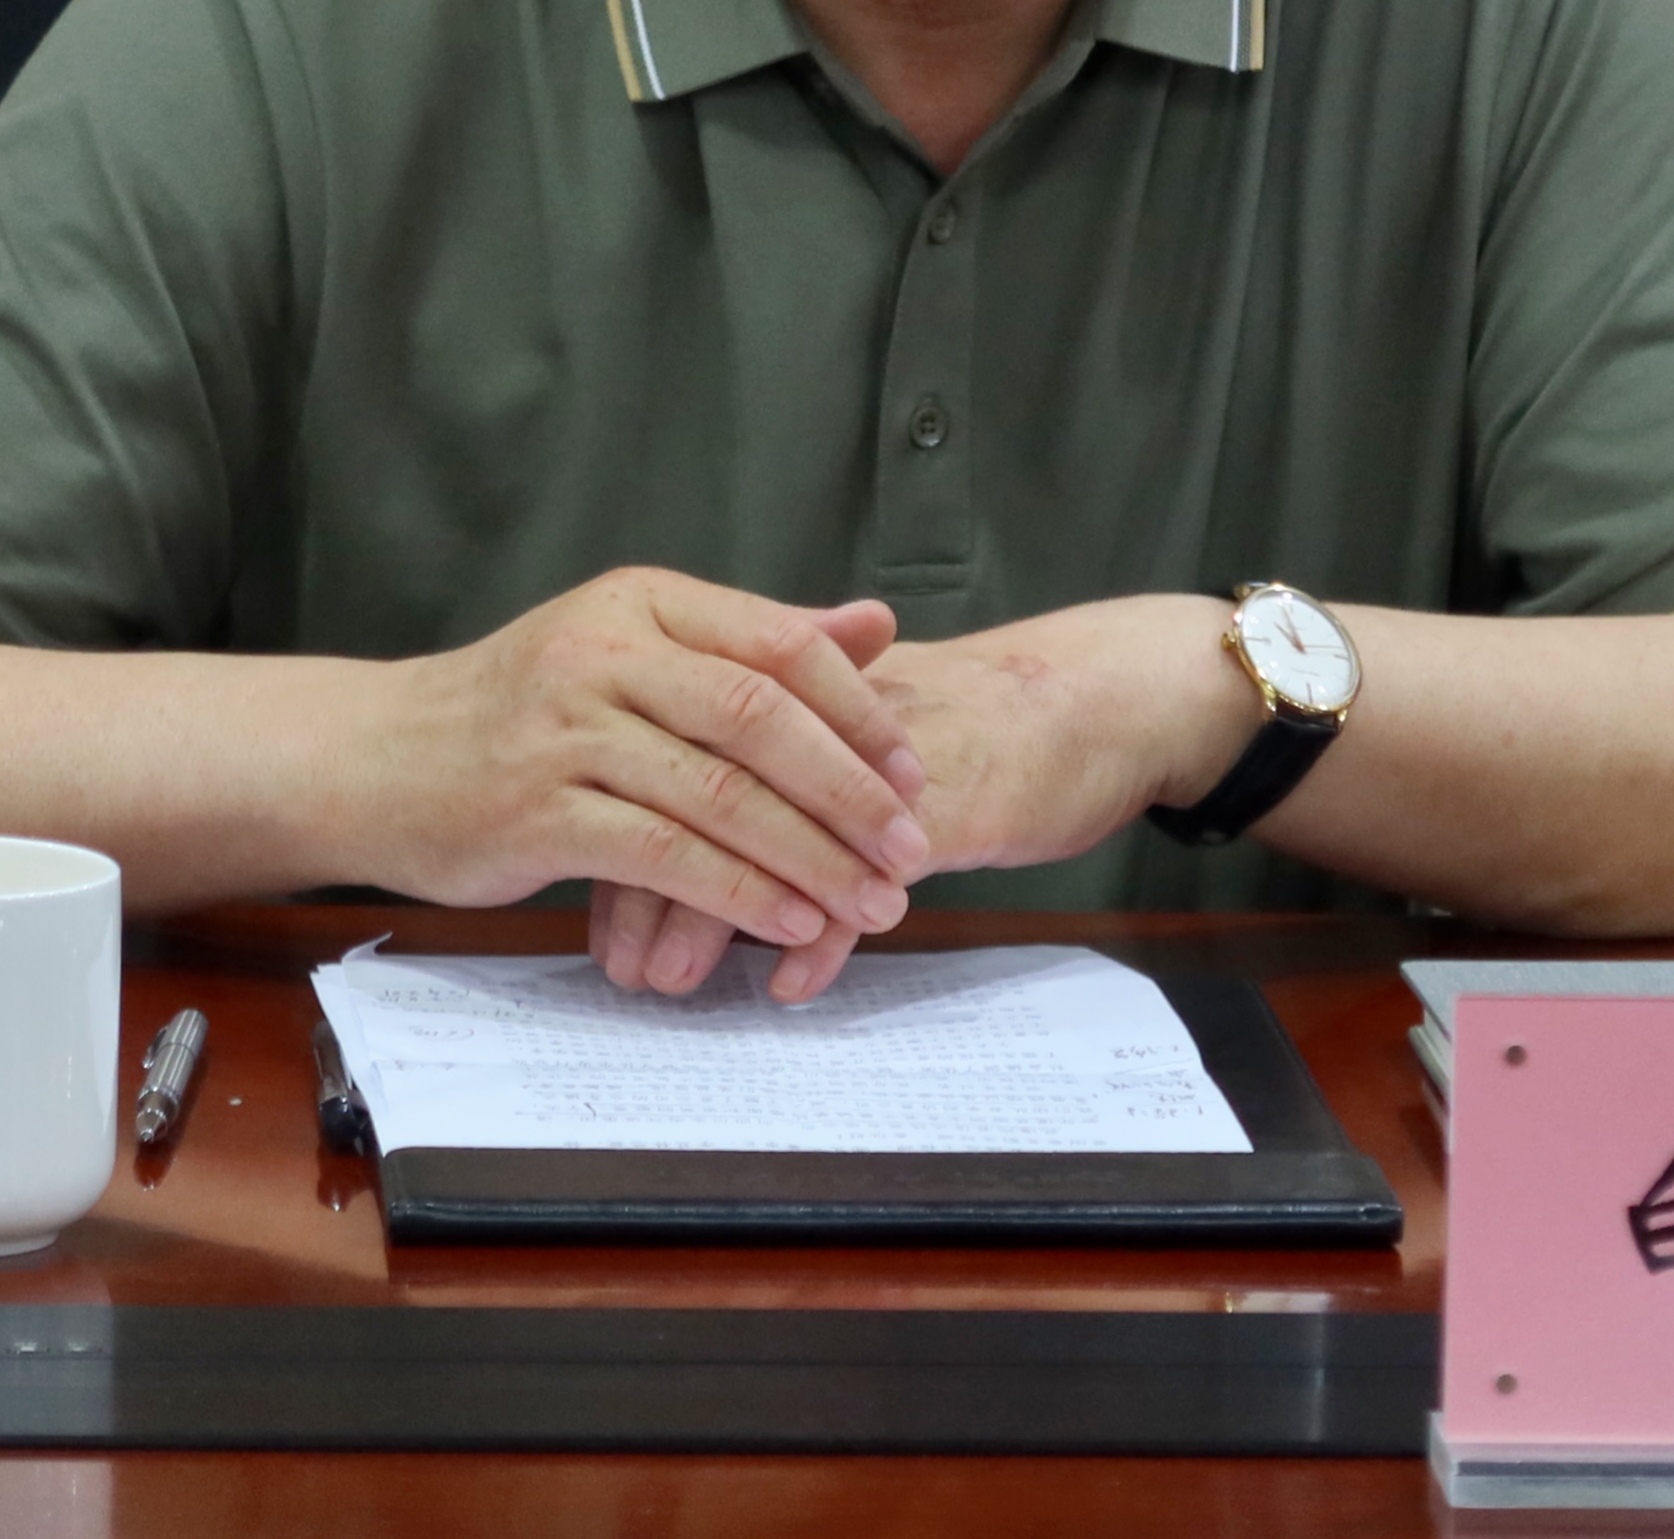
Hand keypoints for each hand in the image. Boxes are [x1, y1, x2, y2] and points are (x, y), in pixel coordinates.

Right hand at [354, 570, 931, 950]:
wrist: (375, 757)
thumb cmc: (521, 709)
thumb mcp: (632, 646)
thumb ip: (751, 640)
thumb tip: (874, 622)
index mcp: (642, 601)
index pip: (779, 643)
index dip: (860, 711)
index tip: (915, 773)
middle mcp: (605, 651)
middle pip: (760, 715)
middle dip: (851, 791)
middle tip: (912, 849)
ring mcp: (566, 730)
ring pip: (720, 793)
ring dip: (810, 857)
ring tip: (869, 902)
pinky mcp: (538, 810)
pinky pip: (664, 855)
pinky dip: (739, 893)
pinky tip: (788, 922)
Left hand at [588, 594, 1254, 1001]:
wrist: (1088, 699)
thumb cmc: (966, 726)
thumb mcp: (859, 736)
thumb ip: (774, 771)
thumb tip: (685, 828)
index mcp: (793, 690)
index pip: (678, 752)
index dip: (627, 825)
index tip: (585, 895)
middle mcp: (821, 718)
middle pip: (701, 797)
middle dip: (650, 887)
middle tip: (619, 963)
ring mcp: (874, 762)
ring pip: (767, 840)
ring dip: (711, 920)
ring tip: (670, 983)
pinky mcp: (938, 806)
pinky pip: (858, 880)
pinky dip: (815, 936)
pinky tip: (785, 983)